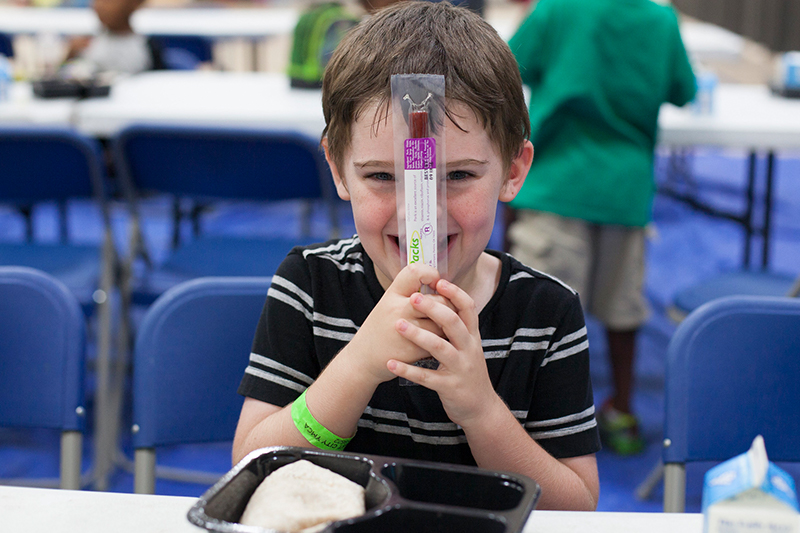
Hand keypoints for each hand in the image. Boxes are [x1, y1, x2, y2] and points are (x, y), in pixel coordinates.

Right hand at [343, 263, 451, 383]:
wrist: (363, 359)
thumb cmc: (381, 328)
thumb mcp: (388, 303)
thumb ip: (410, 293)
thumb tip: (442, 286)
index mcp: (392, 294)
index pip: (416, 272)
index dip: (431, 274)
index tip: (435, 284)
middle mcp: (398, 309)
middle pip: (438, 300)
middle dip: (448, 305)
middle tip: (446, 309)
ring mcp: (406, 330)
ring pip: (443, 323)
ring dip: (448, 326)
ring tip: (444, 327)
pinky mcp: (414, 349)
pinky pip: (440, 341)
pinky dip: (443, 341)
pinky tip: (437, 341)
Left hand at [387, 278, 499, 426]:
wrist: (481, 408)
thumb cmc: (467, 372)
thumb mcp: (468, 347)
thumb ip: (457, 327)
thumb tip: (439, 300)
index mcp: (472, 336)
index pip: (468, 308)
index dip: (455, 293)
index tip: (439, 281)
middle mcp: (469, 349)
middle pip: (453, 323)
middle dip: (434, 308)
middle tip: (414, 298)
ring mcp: (460, 368)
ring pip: (440, 347)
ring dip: (418, 335)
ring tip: (398, 325)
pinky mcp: (449, 387)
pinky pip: (426, 377)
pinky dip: (408, 370)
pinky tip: (391, 363)